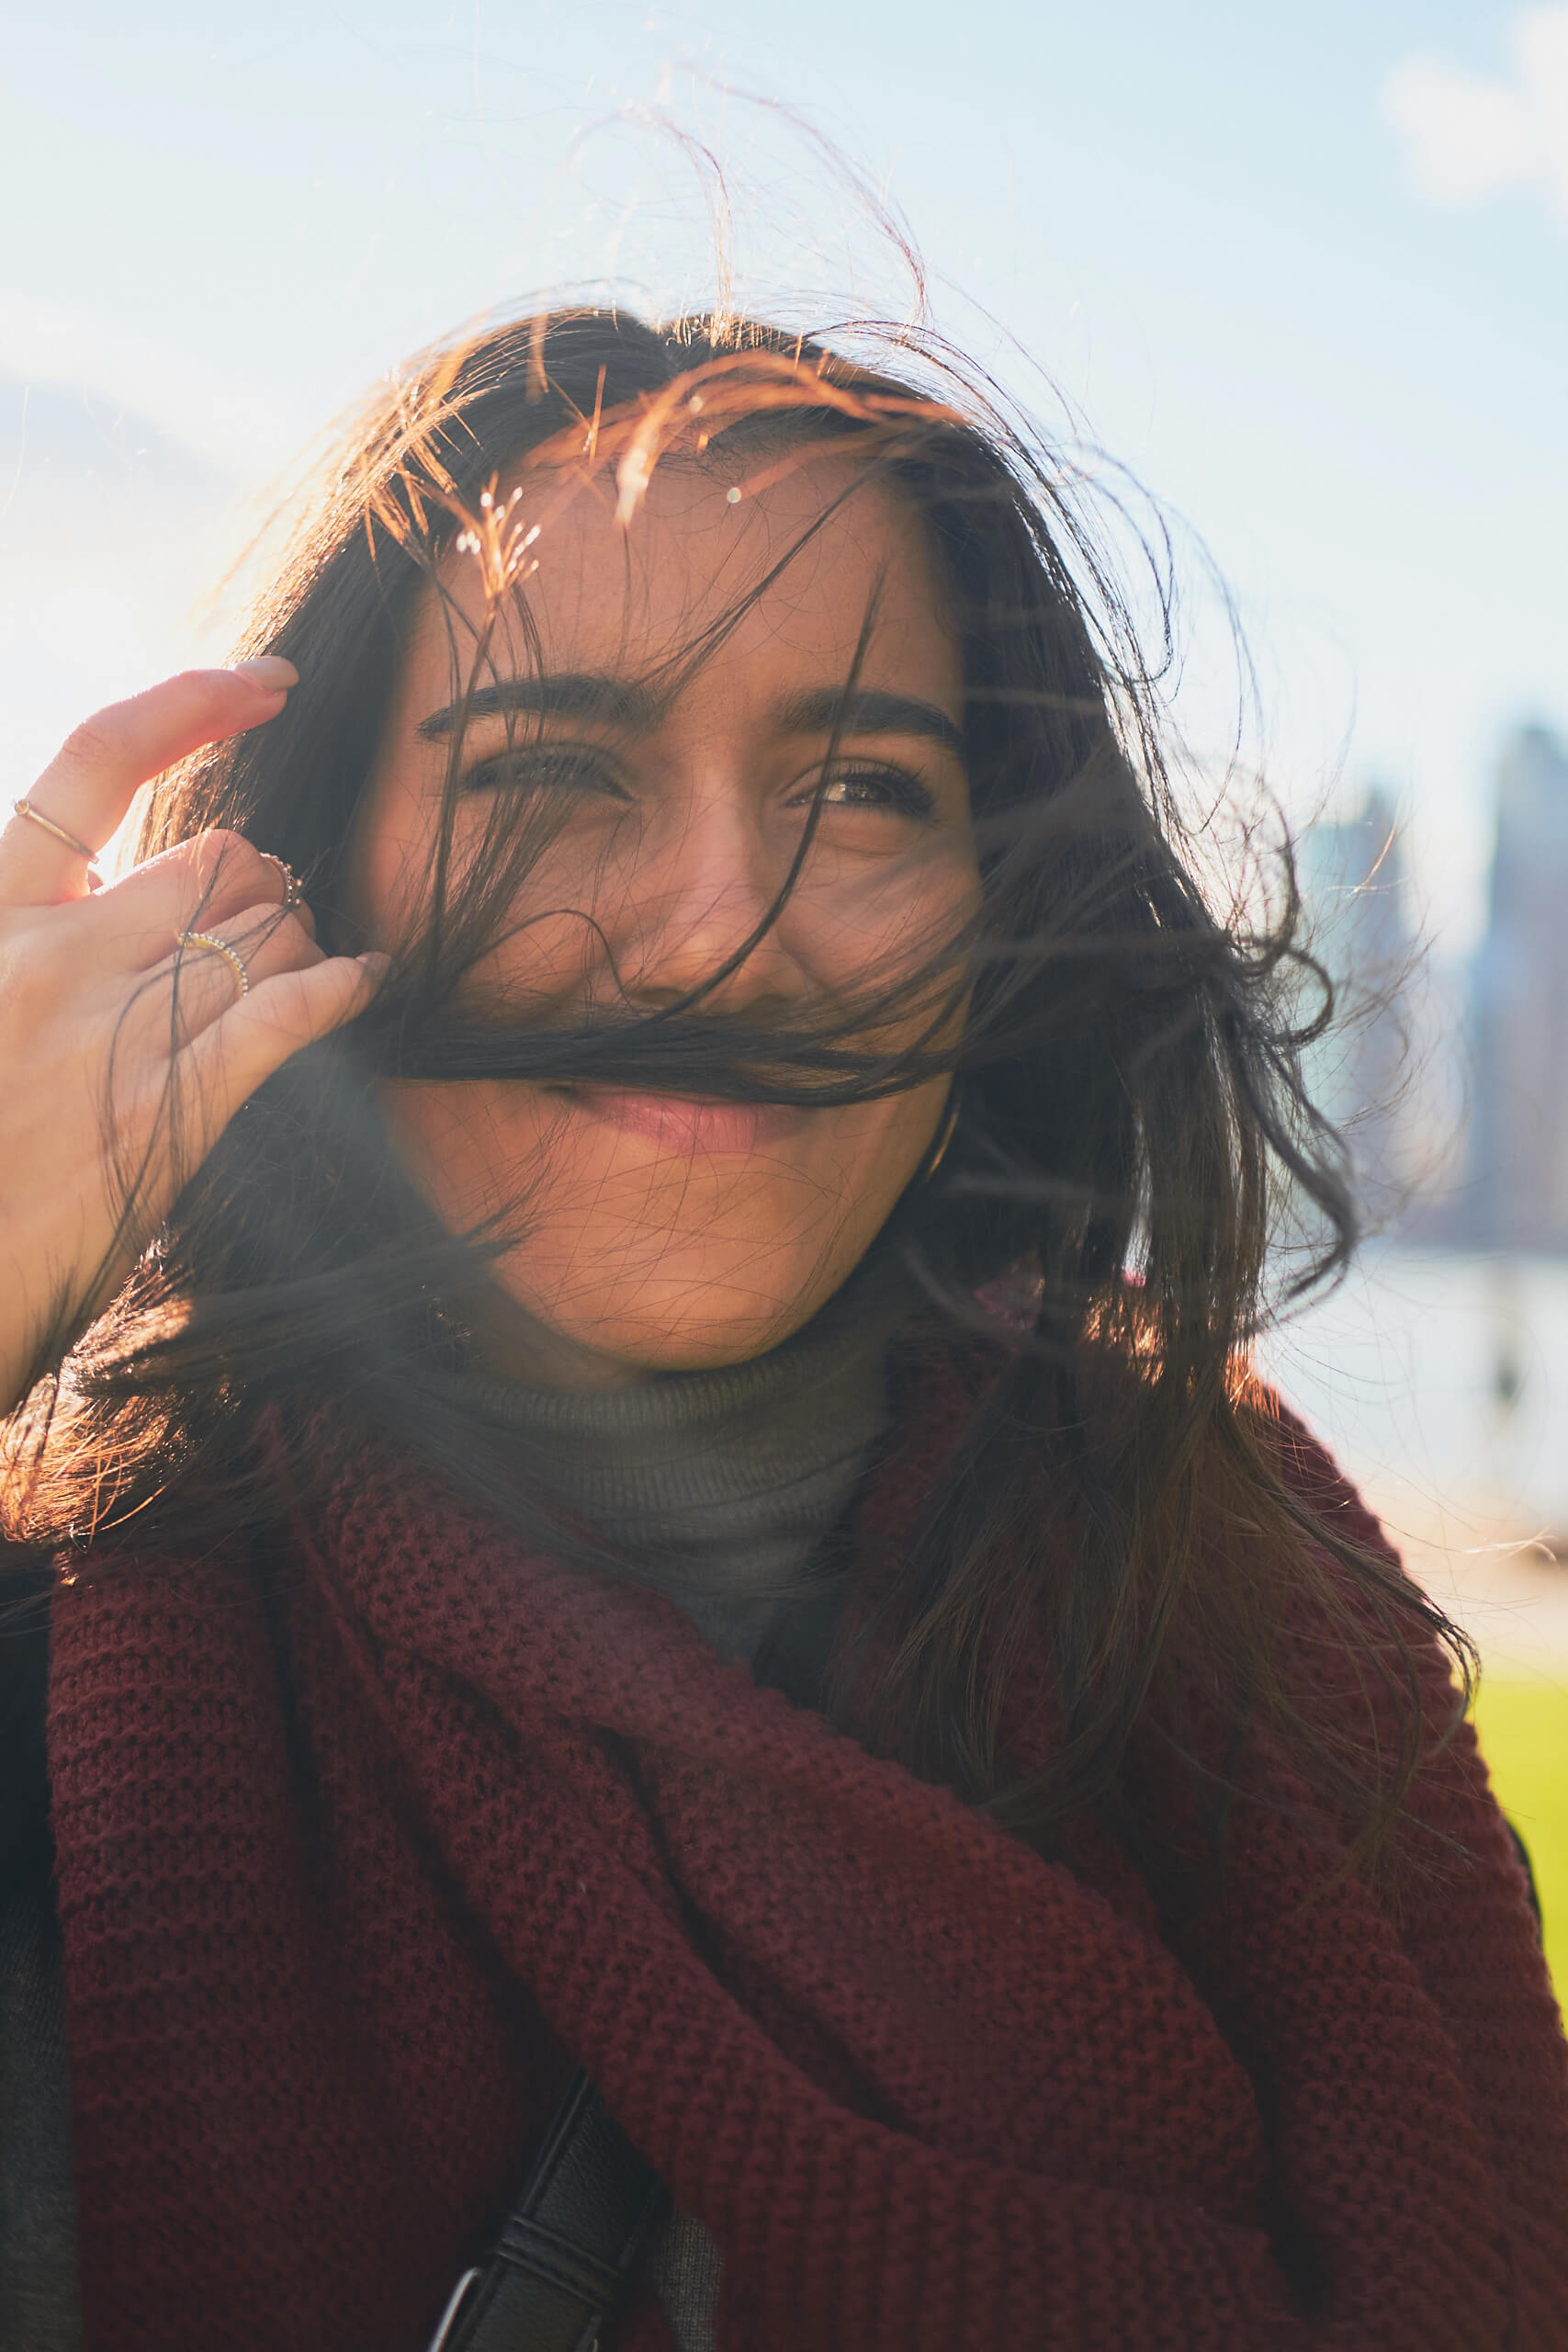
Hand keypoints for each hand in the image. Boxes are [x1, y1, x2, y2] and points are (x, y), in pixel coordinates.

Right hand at [0, 662, 384, 1420]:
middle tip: (265, 935)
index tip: (268, 682)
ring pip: (268, 931)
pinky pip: (288, 1013)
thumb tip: (129, 900)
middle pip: (218, 857)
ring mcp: (110, 1030)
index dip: (193, 702)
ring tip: (291, 984)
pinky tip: (362, 984)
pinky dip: (341, 989)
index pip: (98, 765)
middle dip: (262, 889)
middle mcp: (52, 955)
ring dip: (298, 950)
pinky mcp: (166, 1108)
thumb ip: (37, 937)